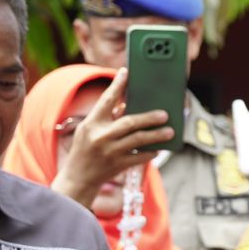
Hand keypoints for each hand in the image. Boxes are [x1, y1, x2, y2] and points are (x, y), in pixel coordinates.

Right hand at [52, 69, 172, 204]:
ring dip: (156, 135)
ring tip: (170, 131)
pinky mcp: (118, 166)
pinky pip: (139, 157)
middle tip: (164, 114)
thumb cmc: (86, 148)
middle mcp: (101, 136)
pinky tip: (159, 148)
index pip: (106, 100)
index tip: (126, 72)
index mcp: (91, 123)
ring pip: (138, 141)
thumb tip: (127, 104)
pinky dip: (150, 152)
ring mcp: (110, 152)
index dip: (117, 86)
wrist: (78, 177)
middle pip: (129, 122)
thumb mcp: (90, 130)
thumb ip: (108, 117)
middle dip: (148, 118)